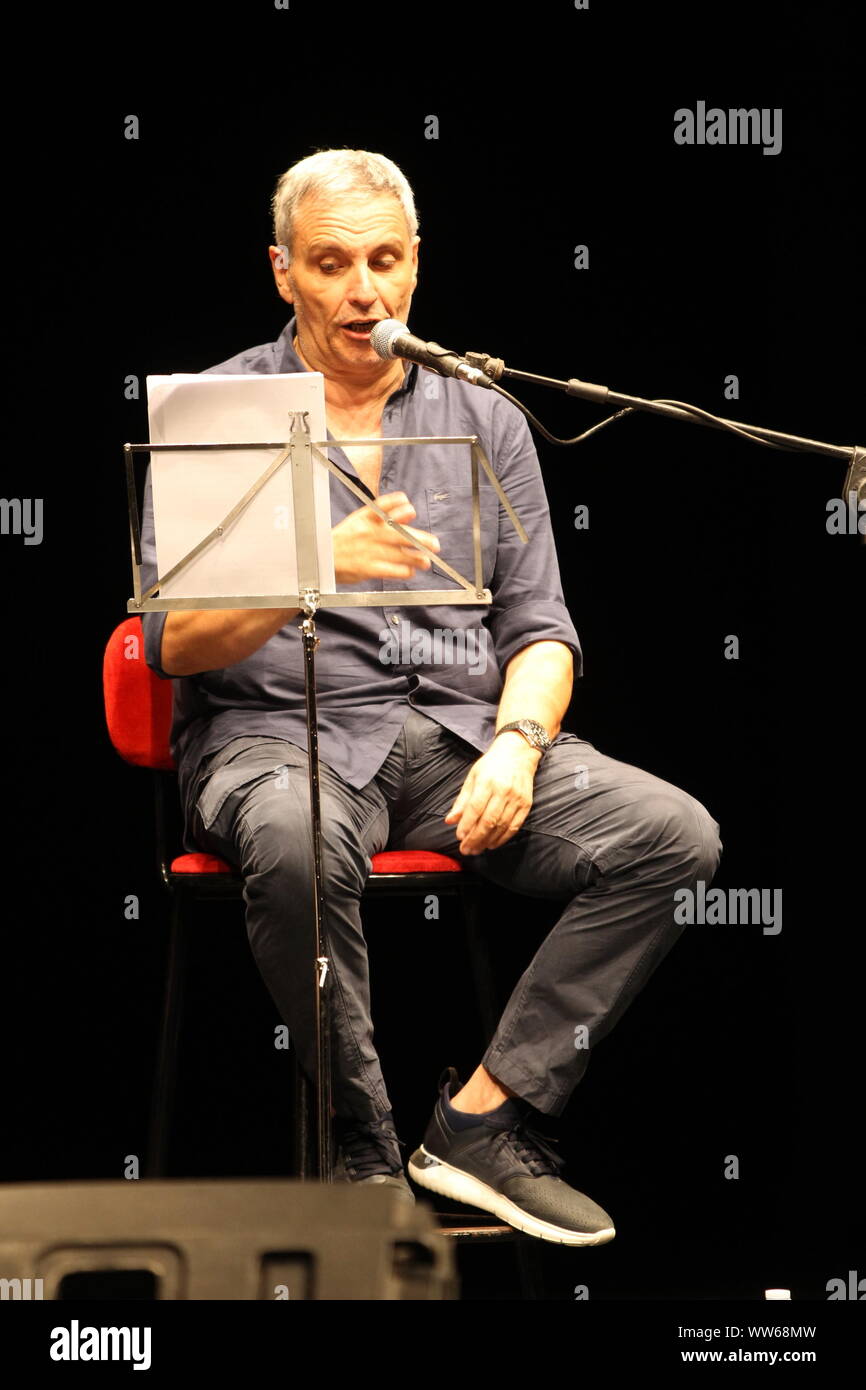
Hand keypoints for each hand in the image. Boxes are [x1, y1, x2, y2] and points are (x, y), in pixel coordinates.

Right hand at [332, 492, 439, 582]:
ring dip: (417, 558)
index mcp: (365, 518)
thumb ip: (380, 517)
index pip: (384, 506)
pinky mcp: (369, 568)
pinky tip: (410, 571)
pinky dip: (405, 571)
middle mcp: (369, 533)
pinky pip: (393, 570)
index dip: (399, 505)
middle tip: (434, 544)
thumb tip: (406, 513)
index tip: (410, 509)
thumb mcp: (357, 522)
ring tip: (426, 561)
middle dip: (420, 539)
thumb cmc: (343, 541)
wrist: (321, 559)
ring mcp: (369, 551)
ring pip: (400, 554)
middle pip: (400, 533)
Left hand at [444, 733, 540, 854]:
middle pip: (488, 820)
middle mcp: (503, 790)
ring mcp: (517, 798)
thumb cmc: (491, 765)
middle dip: (476, 838)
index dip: (467, 825)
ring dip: (488, 841)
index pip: (475, 808)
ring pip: (501, 826)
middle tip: (466, 850)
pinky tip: (492, 844)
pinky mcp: (526, 804)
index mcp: (487, 781)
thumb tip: (450, 821)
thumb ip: (462, 801)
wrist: (518, 753)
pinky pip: (514, 826)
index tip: (459, 837)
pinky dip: (503, 838)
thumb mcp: (473, 777)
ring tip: (477, 849)